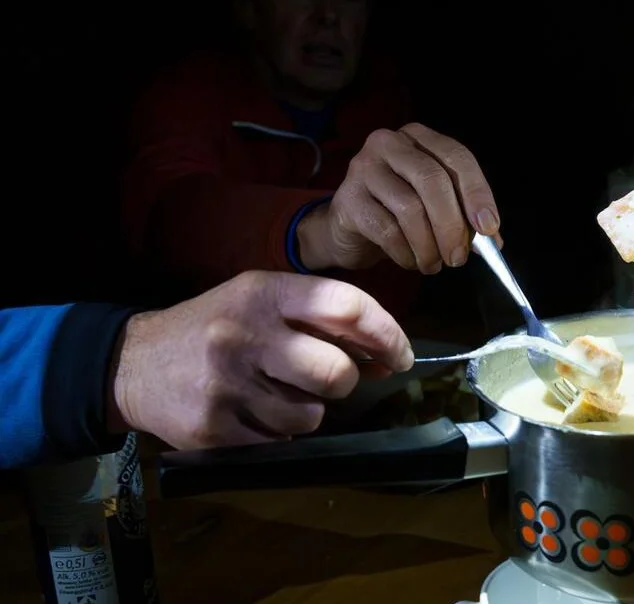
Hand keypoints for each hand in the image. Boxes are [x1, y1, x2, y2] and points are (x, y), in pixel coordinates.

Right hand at [108, 271, 413, 449]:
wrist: (134, 363)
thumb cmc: (216, 328)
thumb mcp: (262, 300)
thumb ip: (320, 318)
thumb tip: (388, 355)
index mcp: (264, 292)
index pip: (346, 306)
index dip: (386, 334)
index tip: (400, 356)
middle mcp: (244, 333)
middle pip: (337, 372)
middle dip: (346, 382)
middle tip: (329, 379)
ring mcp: (226, 383)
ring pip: (312, 415)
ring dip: (308, 410)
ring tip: (276, 394)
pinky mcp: (212, 428)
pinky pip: (279, 441)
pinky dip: (278, 432)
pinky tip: (251, 412)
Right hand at [299, 123, 500, 273]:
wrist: (347, 230)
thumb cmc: (398, 214)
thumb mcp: (435, 208)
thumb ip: (465, 217)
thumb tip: (494, 240)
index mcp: (419, 137)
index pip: (456, 156)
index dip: (477, 192)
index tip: (489, 227)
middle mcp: (389, 143)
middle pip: (432, 180)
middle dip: (452, 225)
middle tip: (459, 258)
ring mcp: (363, 168)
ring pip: (410, 208)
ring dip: (429, 246)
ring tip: (434, 264)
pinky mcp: (348, 200)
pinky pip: (387, 231)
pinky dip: (405, 253)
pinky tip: (411, 262)